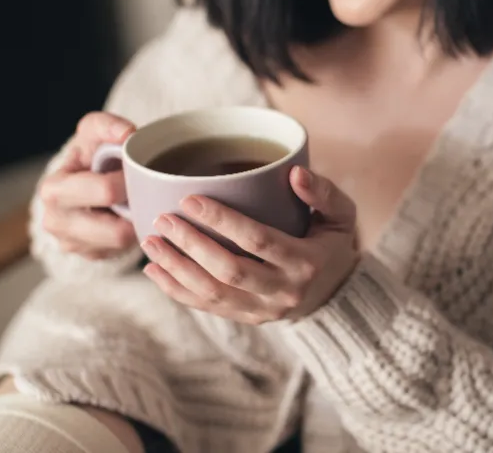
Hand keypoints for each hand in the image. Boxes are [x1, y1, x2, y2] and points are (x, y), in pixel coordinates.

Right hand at [39, 112, 136, 258]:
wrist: (80, 181)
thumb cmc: (90, 155)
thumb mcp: (93, 133)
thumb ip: (108, 126)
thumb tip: (127, 134)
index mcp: (55, 190)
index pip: (106, 192)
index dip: (129, 182)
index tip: (135, 173)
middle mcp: (57, 223)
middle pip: (117, 231)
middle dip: (136, 211)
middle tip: (143, 193)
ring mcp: (72, 245)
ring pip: (124, 245)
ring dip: (136, 224)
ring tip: (137, 204)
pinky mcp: (90, 257)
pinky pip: (123, 252)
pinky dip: (133, 234)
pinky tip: (130, 217)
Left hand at [140, 167, 359, 323]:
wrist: (336, 290)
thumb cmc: (332, 241)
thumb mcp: (341, 214)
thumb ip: (323, 192)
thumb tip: (294, 173)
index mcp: (307, 262)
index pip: (259, 241)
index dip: (223, 221)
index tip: (190, 199)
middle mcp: (285, 292)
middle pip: (230, 271)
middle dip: (191, 245)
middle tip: (163, 219)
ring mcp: (264, 310)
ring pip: (213, 294)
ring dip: (177, 269)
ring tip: (150, 242)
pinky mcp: (247, 318)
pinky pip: (207, 308)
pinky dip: (177, 291)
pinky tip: (154, 270)